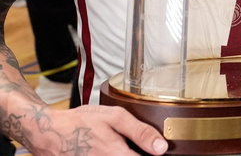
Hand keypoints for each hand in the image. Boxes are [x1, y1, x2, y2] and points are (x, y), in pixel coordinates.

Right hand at [27, 105, 166, 155]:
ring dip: (123, 154)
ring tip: (117, 145)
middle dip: (137, 153)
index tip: (154, 150)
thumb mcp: (114, 117)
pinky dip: (114, 155)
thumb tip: (162, 148)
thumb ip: (140, 132)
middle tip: (130, 145)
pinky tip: (112, 150)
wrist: (48, 133)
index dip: (152, 155)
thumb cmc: (80, 122)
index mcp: (116, 155)